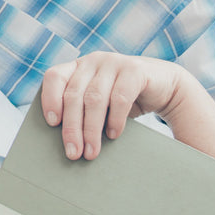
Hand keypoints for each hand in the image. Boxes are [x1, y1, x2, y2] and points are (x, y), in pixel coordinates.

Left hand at [40, 52, 183, 159]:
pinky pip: (120, 97)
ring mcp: (114, 62)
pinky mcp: (135, 70)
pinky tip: (113, 135)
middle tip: (73, 153)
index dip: (50, 98)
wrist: (164, 87)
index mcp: (78, 67)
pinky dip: (115, 120)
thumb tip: (65, 144)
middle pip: (74, 95)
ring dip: (91, 129)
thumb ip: (81, 111)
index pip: (54, 77)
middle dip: (72, 127)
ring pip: (94, 98)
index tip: (51, 123)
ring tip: (91, 152)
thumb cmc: (123, 100)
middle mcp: (93, 61)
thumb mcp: (99, 103)